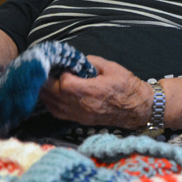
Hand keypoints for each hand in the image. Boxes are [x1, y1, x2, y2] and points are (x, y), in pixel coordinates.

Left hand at [38, 55, 152, 128]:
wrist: (138, 108)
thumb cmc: (126, 86)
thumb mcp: (110, 67)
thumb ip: (90, 62)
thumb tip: (75, 61)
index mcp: (90, 91)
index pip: (64, 83)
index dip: (59, 73)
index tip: (62, 66)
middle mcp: (82, 106)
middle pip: (54, 95)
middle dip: (46, 82)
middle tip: (45, 71)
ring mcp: (80, 115)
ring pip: (53, 106)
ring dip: (46, 93)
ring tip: (44, 81)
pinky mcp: (80, 120)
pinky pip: (58, 113)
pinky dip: (50, 103)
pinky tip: (50, 95)